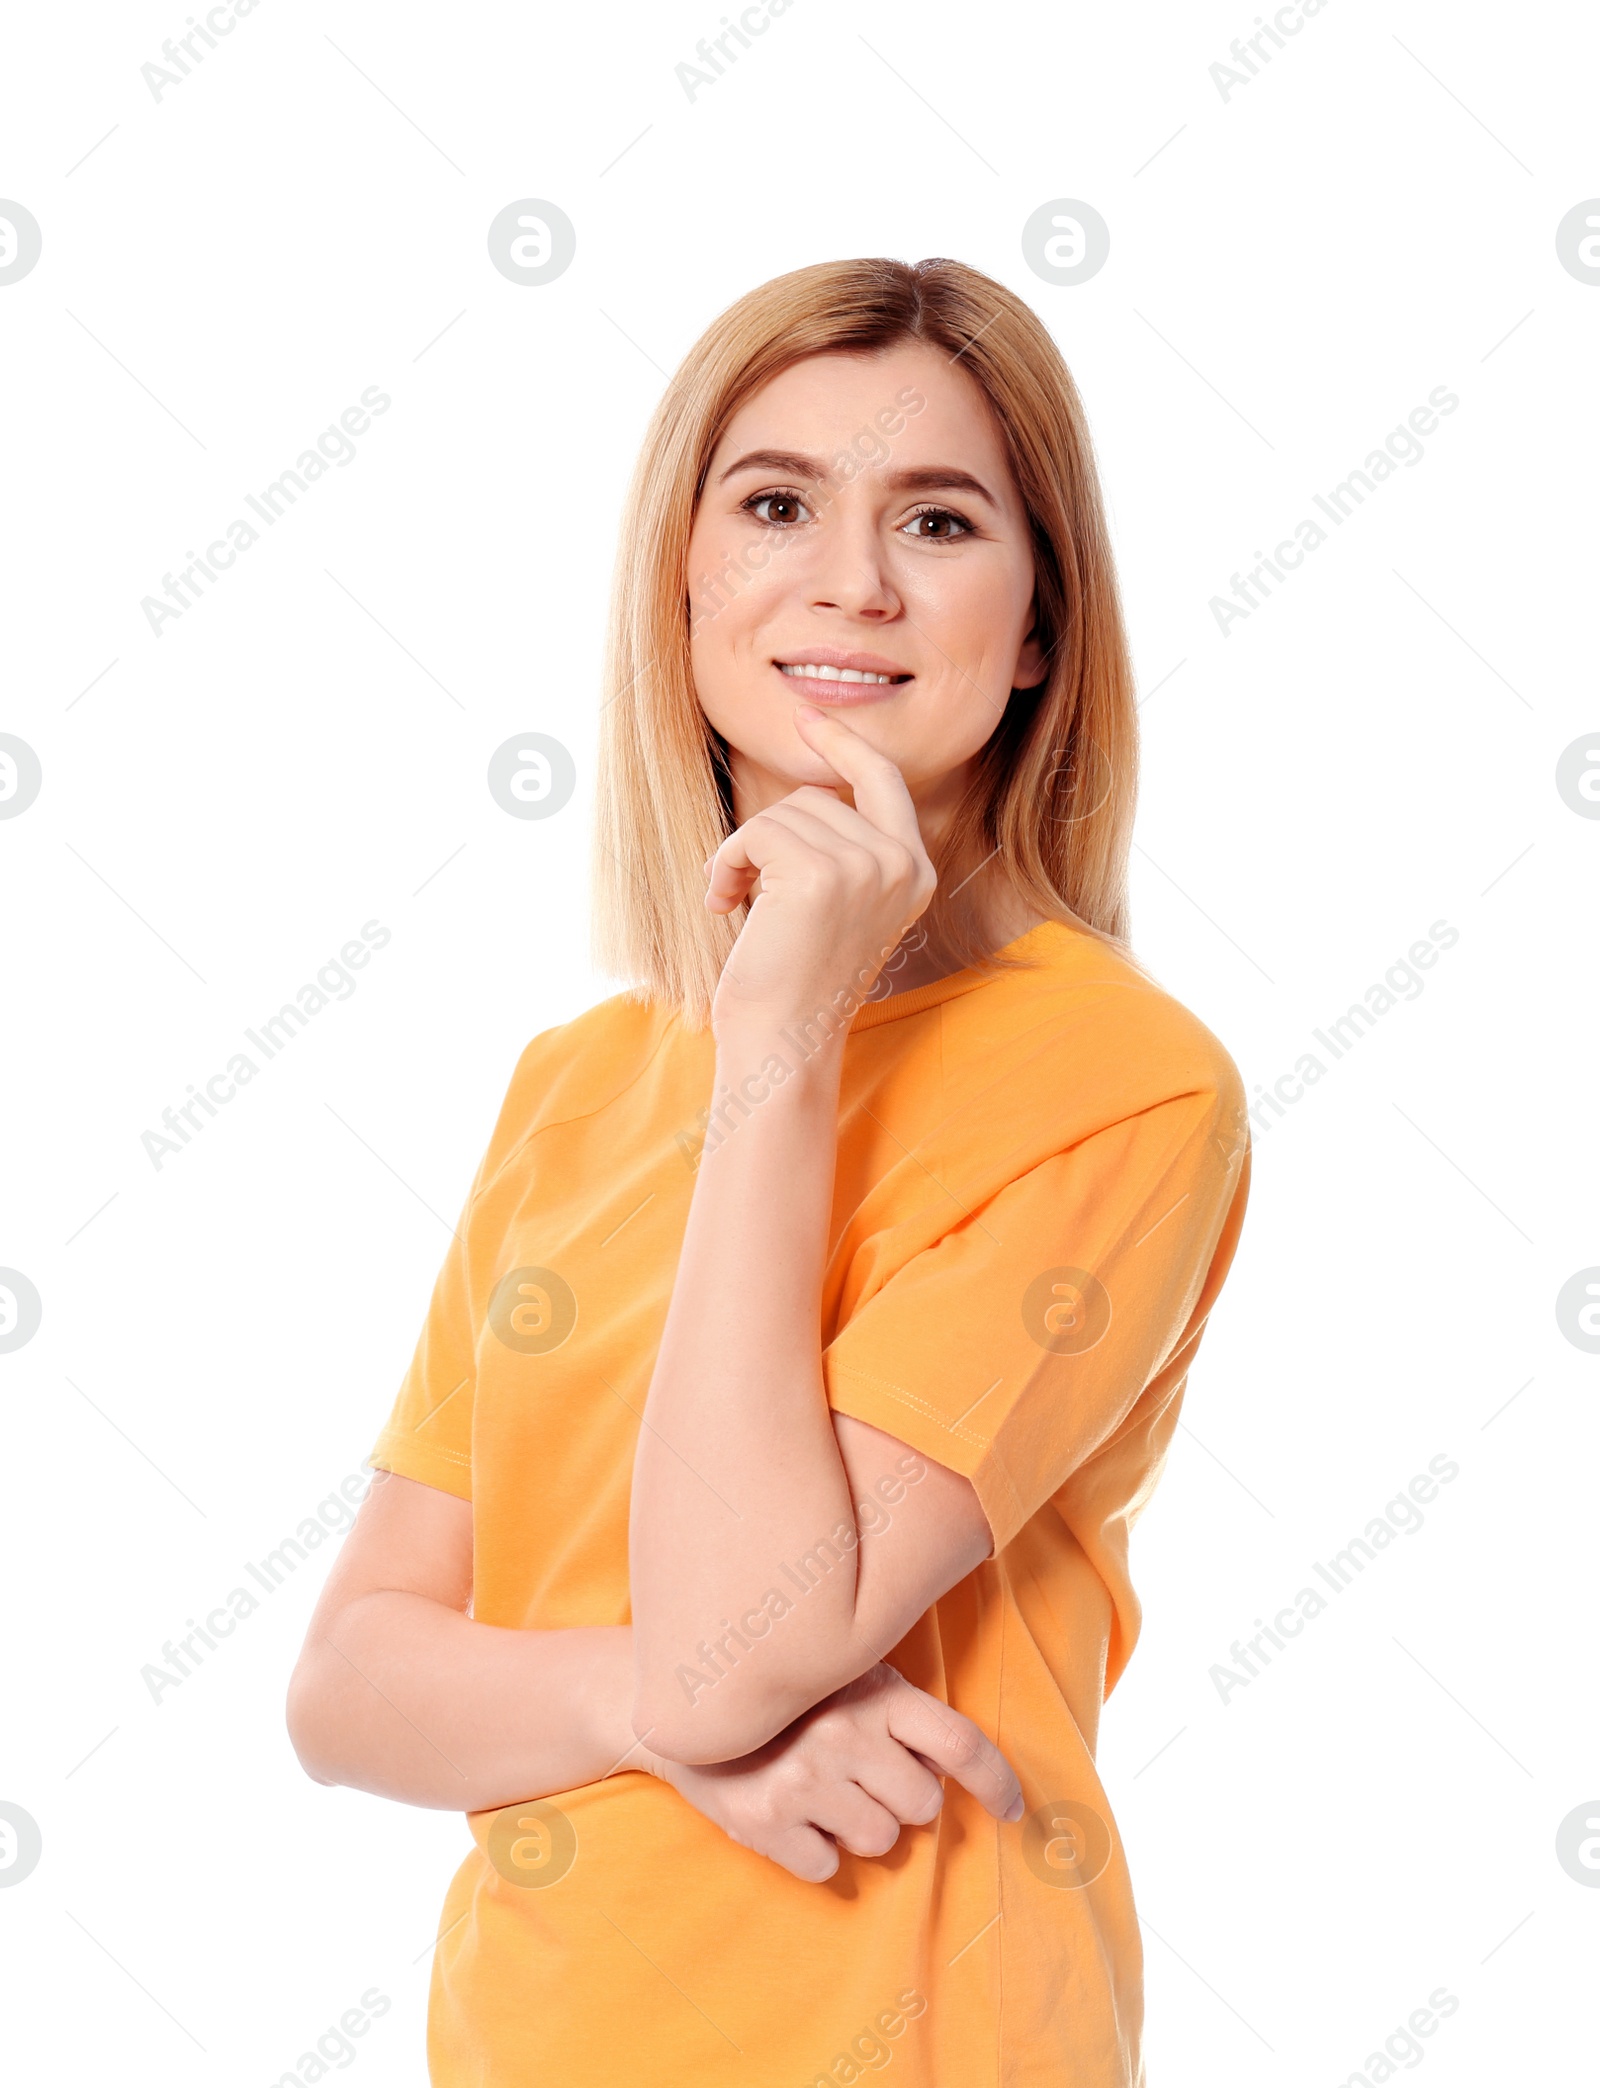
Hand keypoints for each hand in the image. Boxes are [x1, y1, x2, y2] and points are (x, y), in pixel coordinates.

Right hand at [638, 1663, 1023, 1882]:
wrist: (679, 1702)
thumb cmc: (786, 1695)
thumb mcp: (849, 1678)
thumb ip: (901, 1714)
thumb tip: (956, 1768)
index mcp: (876, 1691)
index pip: (961, 1744)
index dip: (998, 1783)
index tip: (1014, 1812)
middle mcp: (845, 1733)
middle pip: (922, 1804)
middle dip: (901, 1799)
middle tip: (860, 1775)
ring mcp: (804, 1777)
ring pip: (880, 1842)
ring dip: (858, 1826)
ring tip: (819, 1789)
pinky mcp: (765, 1820)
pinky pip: (826, 1867)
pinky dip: (812, 1850)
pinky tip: (787, 1811)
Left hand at [705, 708, 935, 1039]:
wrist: (782, 1042)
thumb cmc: (795, 981)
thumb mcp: (837, 905)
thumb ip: (842, 849)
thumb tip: (813, 786)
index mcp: (916, 873)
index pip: (884, 780)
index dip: (843, 745)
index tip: (807, 720)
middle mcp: (902, 865)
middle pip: (816, 798)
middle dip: (767, 836)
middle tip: (741, 888)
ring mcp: (866, 867)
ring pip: (782, 813)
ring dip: (742, 854)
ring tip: (734, 903)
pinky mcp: (820, 874)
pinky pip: (755, 832)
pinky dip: (726, 863)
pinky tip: (723, 904)